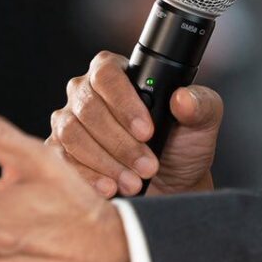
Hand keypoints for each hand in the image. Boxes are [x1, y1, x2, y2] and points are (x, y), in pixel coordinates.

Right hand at [48, 51, 222, 196]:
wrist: (171, 184)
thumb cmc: (182, 144)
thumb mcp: (202, 121)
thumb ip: (200, 104)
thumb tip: (182, 99)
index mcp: (117, 73)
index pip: (106, 73)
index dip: (123, 102)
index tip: (146, 131)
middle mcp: (86, 93)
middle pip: (87, 106)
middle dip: (120, 142)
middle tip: (148, 165)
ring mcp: (69, 122)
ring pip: (72, 134)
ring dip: (106, 162)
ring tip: (135, 182)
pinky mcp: (59, 152)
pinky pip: (62, 161)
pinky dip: (89, 177)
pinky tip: (111, 188)